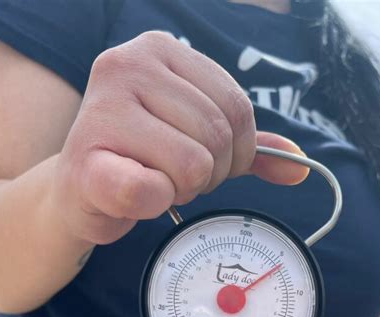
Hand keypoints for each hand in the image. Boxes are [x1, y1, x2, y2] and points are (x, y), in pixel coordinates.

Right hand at [53, 31, 308, 245]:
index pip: (237, 105)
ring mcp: (102, 108)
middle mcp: (128, 65)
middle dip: (210, 174)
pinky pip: (150, 188)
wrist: (81, 193)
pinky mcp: (85, 159)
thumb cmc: (141, 162)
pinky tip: (135, 196)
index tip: (210, 166)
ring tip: (155, 183)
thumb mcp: (196, 141)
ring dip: (183, 189)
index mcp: (161, 51)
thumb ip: (245, 149)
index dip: (237, 152)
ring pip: (193, 164)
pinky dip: (154, 203)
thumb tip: (298, 167)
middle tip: (177, 179)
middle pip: (218, 135)